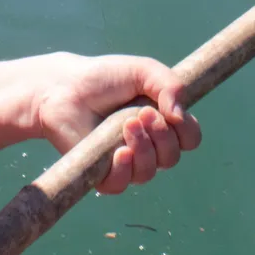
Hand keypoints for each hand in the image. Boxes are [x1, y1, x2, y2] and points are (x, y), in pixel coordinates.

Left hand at [26, 53, 202, 194]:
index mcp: (160, 122)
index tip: (169, 112)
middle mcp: (146, 145)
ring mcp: (124, 161)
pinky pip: (122, 184)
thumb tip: (180, 116)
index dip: (186, 131)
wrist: (64, 87)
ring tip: (125, 125)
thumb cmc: (104, 78)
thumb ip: (170, 85)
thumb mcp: (143, 70)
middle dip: (162, 136)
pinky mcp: (100, 173)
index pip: (190, 139)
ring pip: (149, 172)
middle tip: (140, 114)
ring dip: (143, 149)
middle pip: (172, 157)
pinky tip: (119, 152)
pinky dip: (125, 170)